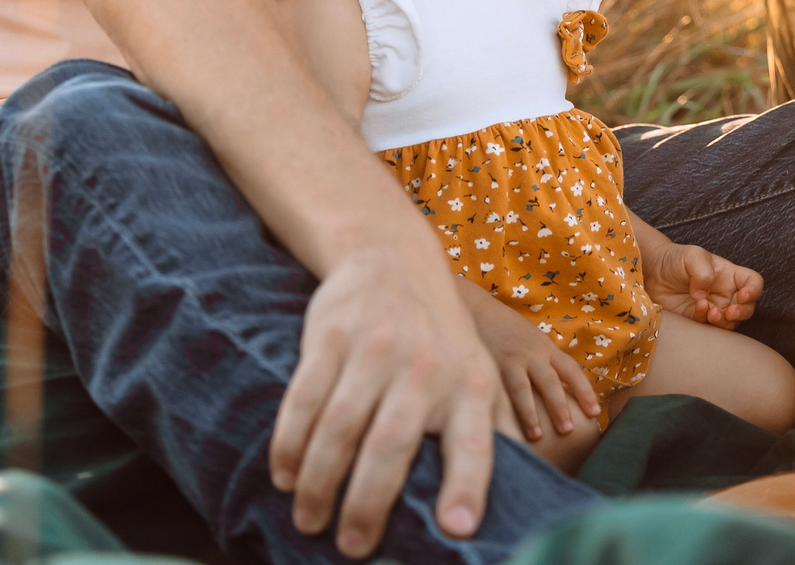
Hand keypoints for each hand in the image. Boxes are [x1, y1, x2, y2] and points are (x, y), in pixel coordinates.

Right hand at [269, 247, 513, 559]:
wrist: (394, 259)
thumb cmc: (441, 338)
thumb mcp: (478, 374)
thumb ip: (490, 432)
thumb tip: (510, 499)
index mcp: (468, 387)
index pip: (473, 444)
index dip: (466, 487)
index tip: (456, 529)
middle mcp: (425, 367)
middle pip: (390, 446)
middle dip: (367, 504)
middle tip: (353, 547)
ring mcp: (375, 348)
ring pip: (339, 428)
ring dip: (319, 483)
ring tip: (310, 521)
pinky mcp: (330, 335)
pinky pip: (303, 398)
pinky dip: (290, 443)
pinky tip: (285, 476)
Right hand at [463, 290, 601, 444]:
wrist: (478, 309)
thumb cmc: (510, 332)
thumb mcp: (535, 343)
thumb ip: (547, 365)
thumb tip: (563, 398)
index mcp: (547, 350)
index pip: (571, 370)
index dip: (584, 391)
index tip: (595, 413)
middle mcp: (532, 354)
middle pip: (550, 381)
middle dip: (560, 406)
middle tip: (568, 430)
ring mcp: (510, 360)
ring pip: (522, 388)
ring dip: (530, 413)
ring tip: (537, 436)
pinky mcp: (489, 366)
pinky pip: (496, 389)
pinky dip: (501, 408)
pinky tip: (503, 427)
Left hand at [643, 240, 762, 326]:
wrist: (652, 274)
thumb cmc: (675, 260)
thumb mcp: (692, 256)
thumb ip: (703, 271)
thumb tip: (704, 295)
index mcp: (729, 276)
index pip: (753, 283)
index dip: (754, 290)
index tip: (743, 295)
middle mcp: (725, 295)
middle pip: (747, 308)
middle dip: (742, 312)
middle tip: (729, 311)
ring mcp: (713, 310)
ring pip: (731, 323)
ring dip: (724, 321)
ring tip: (711, 312)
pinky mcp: (698, 323)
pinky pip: (711, 330)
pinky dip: (708, 323)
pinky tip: (698, 310)